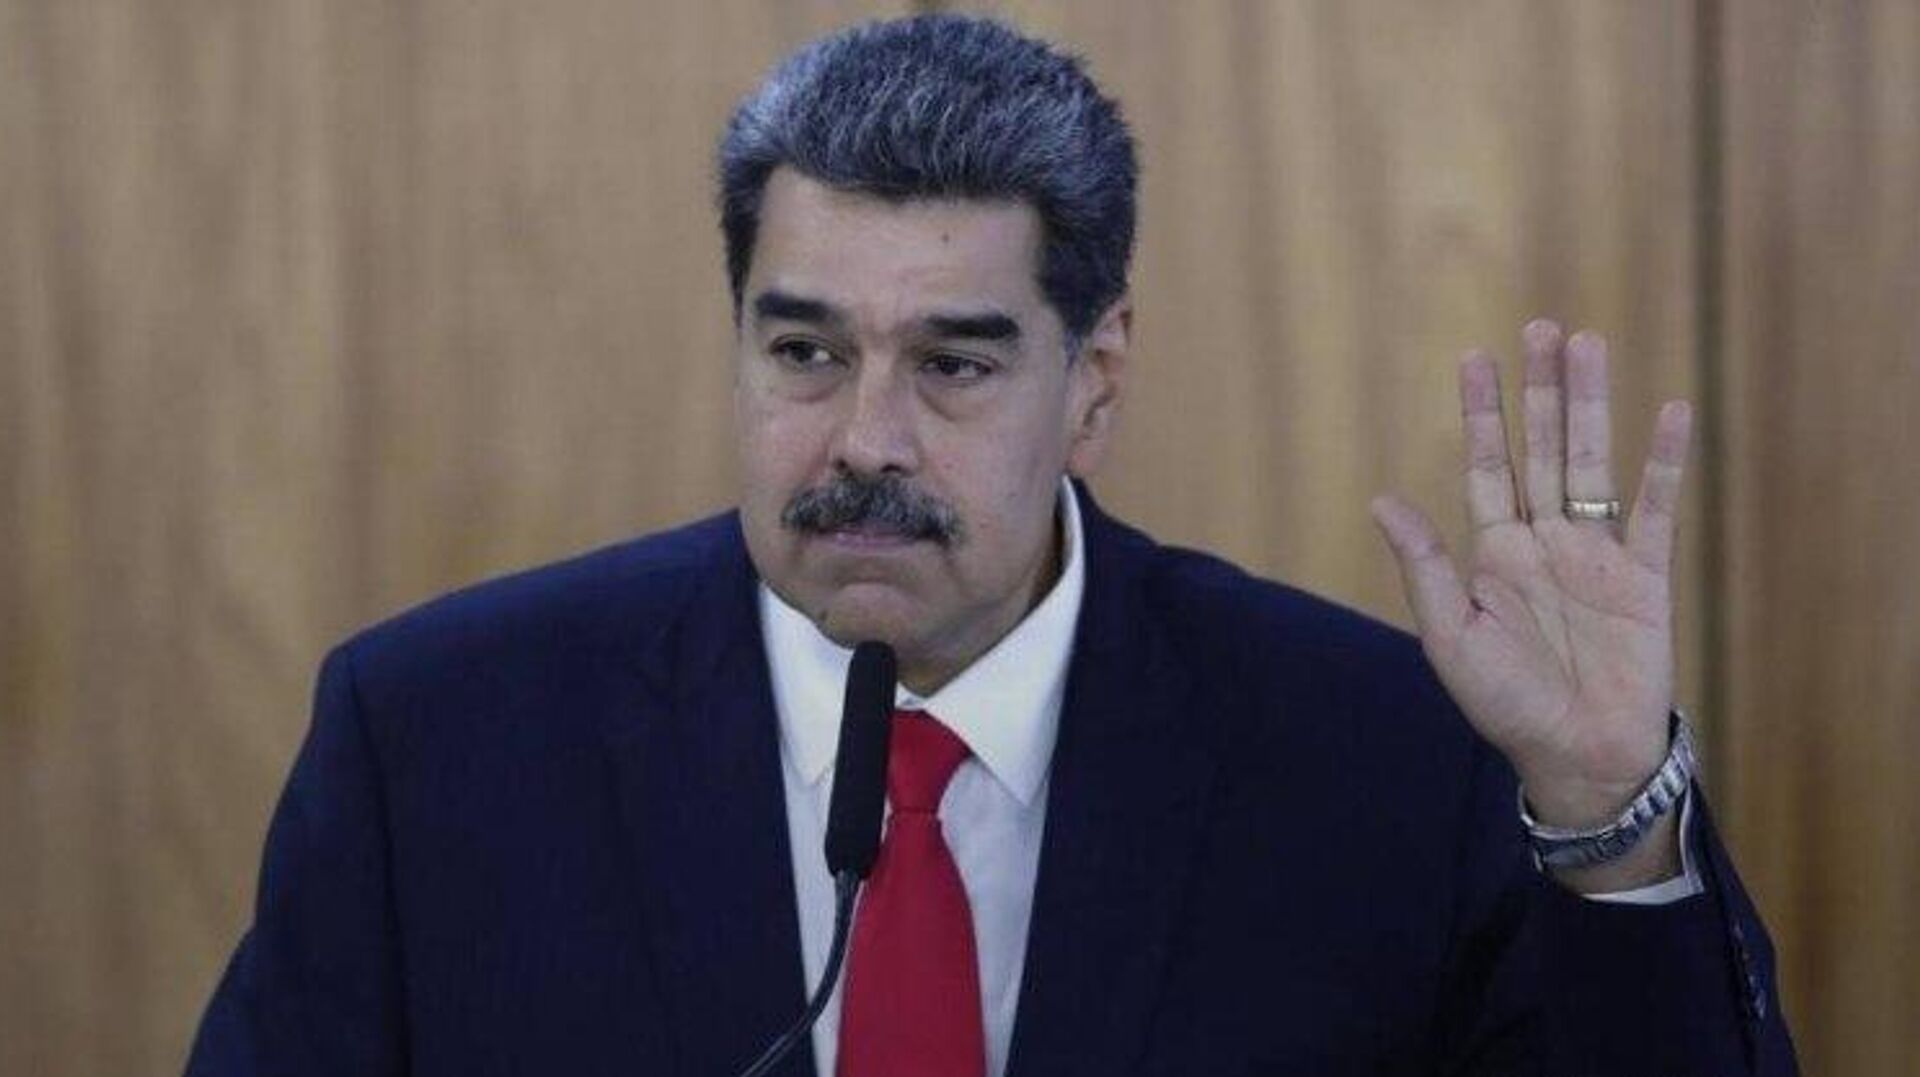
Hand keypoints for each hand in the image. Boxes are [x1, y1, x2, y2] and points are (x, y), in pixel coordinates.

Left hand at [1370, 320, 1690, 888]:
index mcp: (1493, 554)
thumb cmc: (1506, 704)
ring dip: (1590, 406)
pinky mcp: (1645, 575)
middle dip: (1540, 390)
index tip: (1474, 357)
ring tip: (1588, 345)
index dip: (1482, 413)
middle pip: (1542, 449)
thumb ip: (1423, 566)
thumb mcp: (1450, 635)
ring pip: (1591, 463)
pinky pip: (1655, 508)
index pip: (1486, 467)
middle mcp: (1544, 542)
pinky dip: (1661, 462)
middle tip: (1540, 326)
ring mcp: (1596, 553)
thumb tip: (1381, 499)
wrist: (1577, 756)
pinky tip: (1667, 412)